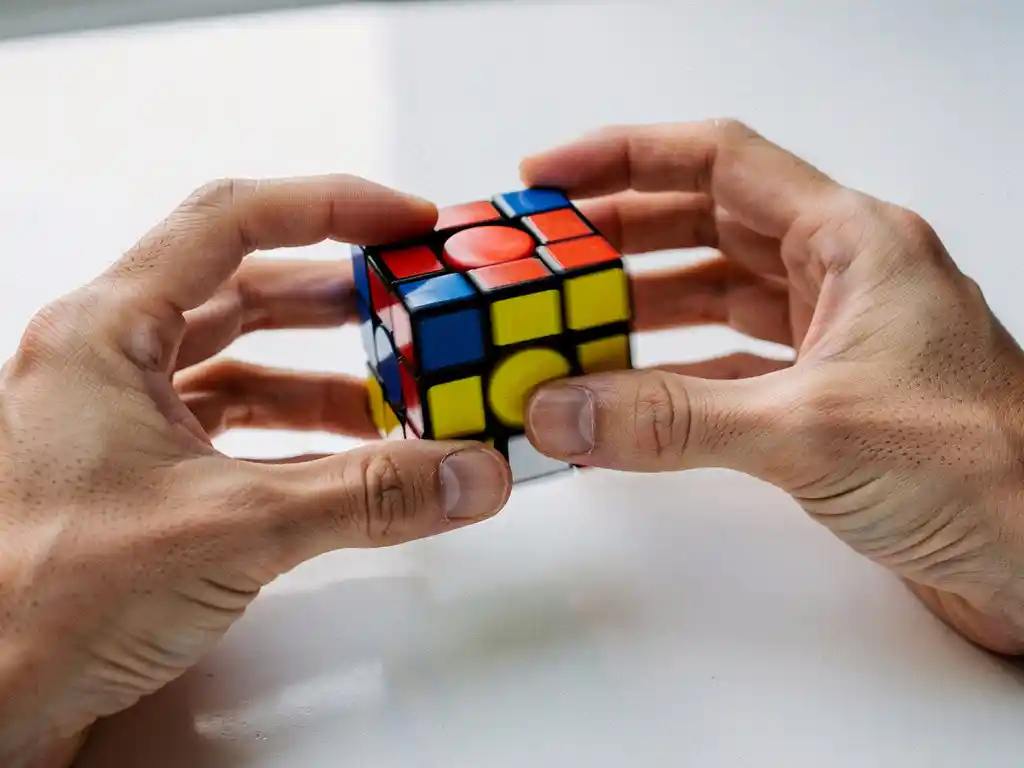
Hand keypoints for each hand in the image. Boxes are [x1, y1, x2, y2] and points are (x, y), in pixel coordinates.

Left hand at [0, 176, 511, 767]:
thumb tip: (463, 471)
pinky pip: (234, 428)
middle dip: (337, 294)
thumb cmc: (37, 601)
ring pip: (241, 364)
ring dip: (325, 373)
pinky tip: (348, 456)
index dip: (331, 208)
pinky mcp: (141, 479)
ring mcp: (122, 422)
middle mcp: (109, 364)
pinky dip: (298, 435)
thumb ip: (365, 495)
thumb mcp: (231, 527)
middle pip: (242, 289)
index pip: (233, 222)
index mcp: (107, 333)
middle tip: (408, 296)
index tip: (402, 221)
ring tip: (397, 384)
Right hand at [521, 120, 1023, 654]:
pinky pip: (727, 362)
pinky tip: (628, 390)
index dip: (626, 158)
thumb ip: (674, 419)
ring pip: (716, 295)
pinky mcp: (824, 397)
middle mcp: (844, 277)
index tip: (553, 175)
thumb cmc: (985, 472)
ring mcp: (834, 338)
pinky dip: (671, 372)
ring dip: (642, 305)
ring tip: (573, 318)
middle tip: (550, 251)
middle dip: (620, 234)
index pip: (720, 162)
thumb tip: (568, 406)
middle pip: (708, 224)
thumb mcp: (810, 431)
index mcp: (854, 242)